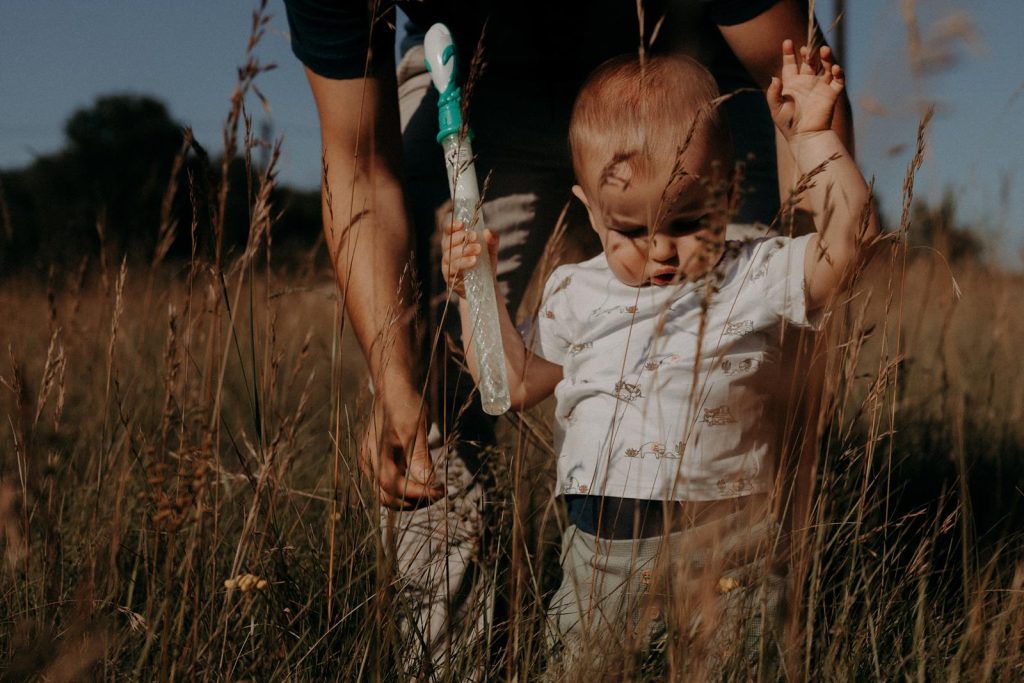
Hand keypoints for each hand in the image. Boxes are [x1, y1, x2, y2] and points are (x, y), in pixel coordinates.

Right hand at [359, 388, 444, 508]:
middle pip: (386, 496)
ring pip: (387, 494)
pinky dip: (406, 489)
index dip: (415, 493)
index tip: (439, 491)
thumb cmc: (404, 404)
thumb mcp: (415, 428)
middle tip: (439, 494)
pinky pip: (389, 484)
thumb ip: (419, 456)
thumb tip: (427, 482)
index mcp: (375, 453)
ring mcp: (372, 463)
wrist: (395, 388)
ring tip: (433, 491)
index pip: (392, 486)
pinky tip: (424, 482)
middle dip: (413, 501)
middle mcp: (369, 462)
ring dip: (410, 498)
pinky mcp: (379, 461)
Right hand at [441, 221, 499, 297]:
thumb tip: (488, 232)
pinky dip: (463, 262)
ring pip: (450, 254)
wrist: (486, 285)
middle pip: (448, 241)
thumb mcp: (491, 250)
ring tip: (478, 249)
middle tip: (474, 237)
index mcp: (455, 242)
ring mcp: (447, 264)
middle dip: (460, 237)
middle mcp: (448, 251)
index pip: (447, 231)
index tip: (461, 224)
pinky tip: (473, 260)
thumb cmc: (485, 264)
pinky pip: (453, 267)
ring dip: (464, 250)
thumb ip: (491, 240)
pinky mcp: (450, 275)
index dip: (451, 226)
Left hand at [767, 40, 844, 141]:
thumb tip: (774, 78)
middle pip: (810, 61)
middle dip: (809, 52)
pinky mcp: (832, 94)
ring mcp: (820, 87)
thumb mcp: (776, 108)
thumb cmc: (788, 123)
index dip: (789, 53)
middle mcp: (807, 82)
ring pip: (825, 66)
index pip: (791, 64)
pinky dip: (838, 72)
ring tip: (824, 50)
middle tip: (807, 48)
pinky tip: (835, 68)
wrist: (805, 136)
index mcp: (792, 84)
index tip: (787, 42)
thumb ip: (773, 93)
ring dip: (826, 57)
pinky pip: (838, 80)